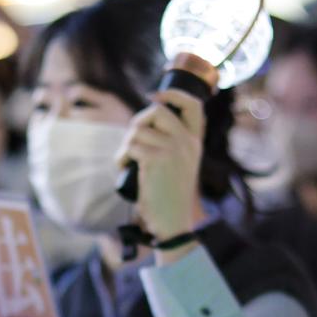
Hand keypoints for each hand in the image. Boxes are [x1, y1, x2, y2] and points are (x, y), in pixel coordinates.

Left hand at [126, 89, 206, 241]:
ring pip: (138, 131)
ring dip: (126, 145)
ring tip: (127, 161)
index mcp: (195, 142)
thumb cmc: (170, 197)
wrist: (173, 222)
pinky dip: (121, 157)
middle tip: (132, 142)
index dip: (173, 94)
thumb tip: (144, 124)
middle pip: (157, 110)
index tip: (155, 96)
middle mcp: (187, 142)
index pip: (193, 105)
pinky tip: (124, 168)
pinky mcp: (157, 159)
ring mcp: (173, 149)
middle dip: (138, 122)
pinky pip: (131, 146)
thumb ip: (172, 143)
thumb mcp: (180, 165)